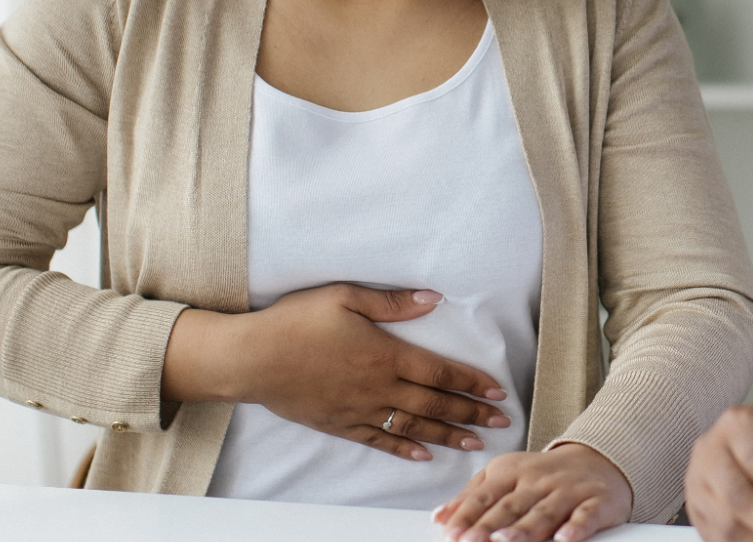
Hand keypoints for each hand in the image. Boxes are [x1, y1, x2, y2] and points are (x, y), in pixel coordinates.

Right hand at [161, 283, 511, 459]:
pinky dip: (405, 448)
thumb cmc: (296, 322)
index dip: (471, 382)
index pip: (440, 372)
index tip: (496, 392)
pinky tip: (423, 454)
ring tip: (474, 444)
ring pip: (413, 426)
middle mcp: (378, 387)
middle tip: (501, 422)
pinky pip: (380, 439)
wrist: (252, 359)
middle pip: (435, 404)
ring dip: (447, 436)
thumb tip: (433, 299)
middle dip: (471, 414)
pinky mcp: (341, 424)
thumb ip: (392, 301)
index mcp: (385, 355)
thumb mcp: (345, 297)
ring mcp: (360, 410)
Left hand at [431, 443, 631, 541]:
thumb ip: (473, 496)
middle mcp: (539, 480)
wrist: (598, 459)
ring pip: (544, 512)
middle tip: (471, 541)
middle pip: (511, 506)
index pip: (486, 495)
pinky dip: (576, 527)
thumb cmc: (543, 475)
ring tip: (505, 541)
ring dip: (524, 528)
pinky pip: (586, 515)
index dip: (467, 515)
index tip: (451, 533)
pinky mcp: (597, 501)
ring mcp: (569, 490)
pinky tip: (564, 538)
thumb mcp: (505, 476)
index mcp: (513, 471)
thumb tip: (440, 517)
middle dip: (489, 525)